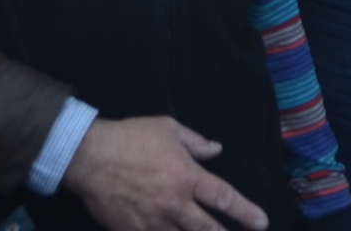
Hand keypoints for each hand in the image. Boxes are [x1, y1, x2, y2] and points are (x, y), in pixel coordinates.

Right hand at [61, 114, 268, 230]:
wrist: (90, 157)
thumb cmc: (131, 138)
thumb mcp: (169, 129)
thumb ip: (196, 142)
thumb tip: (217, 150)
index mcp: (187, 177)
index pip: (224, 199)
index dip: (246, 212)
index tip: (261, 222)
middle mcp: (175, 204)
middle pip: (208, 230)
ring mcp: (153, 222)